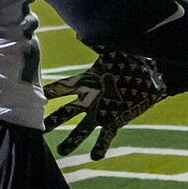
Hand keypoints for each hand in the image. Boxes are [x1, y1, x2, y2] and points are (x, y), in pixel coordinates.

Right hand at [44, 52, 168, 159]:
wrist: (153, 75)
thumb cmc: (131, 61)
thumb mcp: (112, 52)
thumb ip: (97, 44)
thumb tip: (80, 32)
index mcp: (86, 83)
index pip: (62, 89)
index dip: (49, 94)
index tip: (34, 98)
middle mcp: (89, 100)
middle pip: (66, 113)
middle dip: (53, 121)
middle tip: (39, 129)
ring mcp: (101, 113)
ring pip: (82, 130)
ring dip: (72, 140)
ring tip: (62, 152)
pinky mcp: (115, 122)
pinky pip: (105, 137)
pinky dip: (100, 147)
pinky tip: (95, 156)